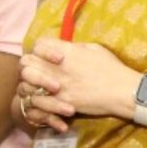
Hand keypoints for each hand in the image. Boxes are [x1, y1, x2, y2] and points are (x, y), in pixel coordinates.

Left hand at [18, 37, 136, 131]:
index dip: (39, 50)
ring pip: (25, 84)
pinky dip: (36, 103)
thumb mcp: (93, 49)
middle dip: (28, 67)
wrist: (121, 91)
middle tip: (37, 72)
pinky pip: (36, 103)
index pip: (38, 45)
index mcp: (66, 51)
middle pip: (26, 63)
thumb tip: (62, 48)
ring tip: (37, 88)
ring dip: (28, 86)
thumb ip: (74, 48)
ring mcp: (56, 86)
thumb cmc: (111, 68)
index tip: (48, 57)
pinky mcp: (59, 103)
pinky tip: (43, 101)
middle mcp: (57, 67)